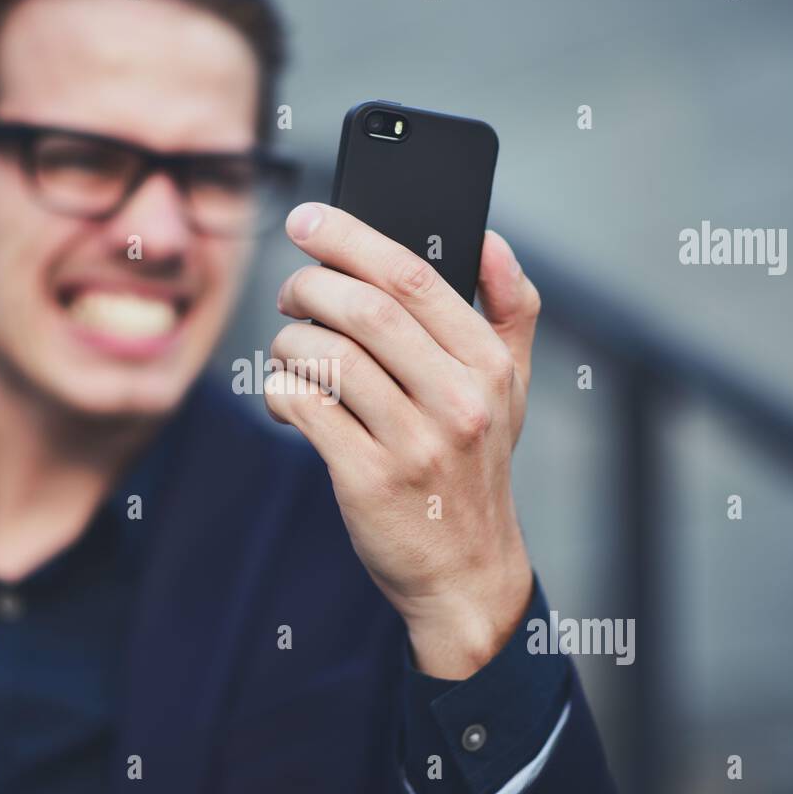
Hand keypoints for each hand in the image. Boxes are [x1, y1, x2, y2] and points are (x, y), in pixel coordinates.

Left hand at [268, 203, 541, 678]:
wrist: (466, 573)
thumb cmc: (475, 469)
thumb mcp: (511, 389)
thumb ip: (510, 310)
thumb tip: (489, 237)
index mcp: (488, 365)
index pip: (415, 276)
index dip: (352, 237)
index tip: (309, 220)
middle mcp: (458, 399)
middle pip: (365, 309)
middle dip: (310, 286)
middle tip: (290, 291)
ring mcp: (414, 442)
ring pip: (327, 356)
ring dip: (290, 340)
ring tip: (289, 350)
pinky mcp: (369, 479)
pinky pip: (304, 407)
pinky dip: (281, 390)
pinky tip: (287, 397)